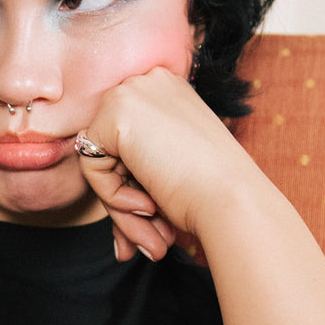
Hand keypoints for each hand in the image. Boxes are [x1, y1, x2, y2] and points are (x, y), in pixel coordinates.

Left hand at [76, 68, 255, 260]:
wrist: (233, 199)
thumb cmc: (214, 192)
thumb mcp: (171, 170)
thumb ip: (136, 175)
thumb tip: (117, 230)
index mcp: (167, 92)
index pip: (128, 140)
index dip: (136, 185)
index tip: (155, 220)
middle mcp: (149, 83)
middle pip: (111, 149)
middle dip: (125, 201)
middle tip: (150, 242)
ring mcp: (131, 93)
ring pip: (101, 161)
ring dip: (121, 207)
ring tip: (152, 238)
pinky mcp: (114, 113)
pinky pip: (91, 165)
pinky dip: (112, 195)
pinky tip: (147, 205)